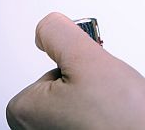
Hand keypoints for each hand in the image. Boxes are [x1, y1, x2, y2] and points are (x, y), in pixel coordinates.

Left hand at [6, 12, 144, 129]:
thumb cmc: (120, 122)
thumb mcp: (89, 60)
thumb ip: (61, 34)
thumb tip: (47, 25)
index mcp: (24, 110)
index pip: (53, 69)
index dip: (80, 69)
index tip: (93, 80)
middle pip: (63, 88)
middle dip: (88, 87)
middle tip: (107, 98)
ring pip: (77, 105)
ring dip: (97, 104)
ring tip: (113, 113)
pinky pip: (84, 122)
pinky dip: (100, 120)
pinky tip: (112, 124)